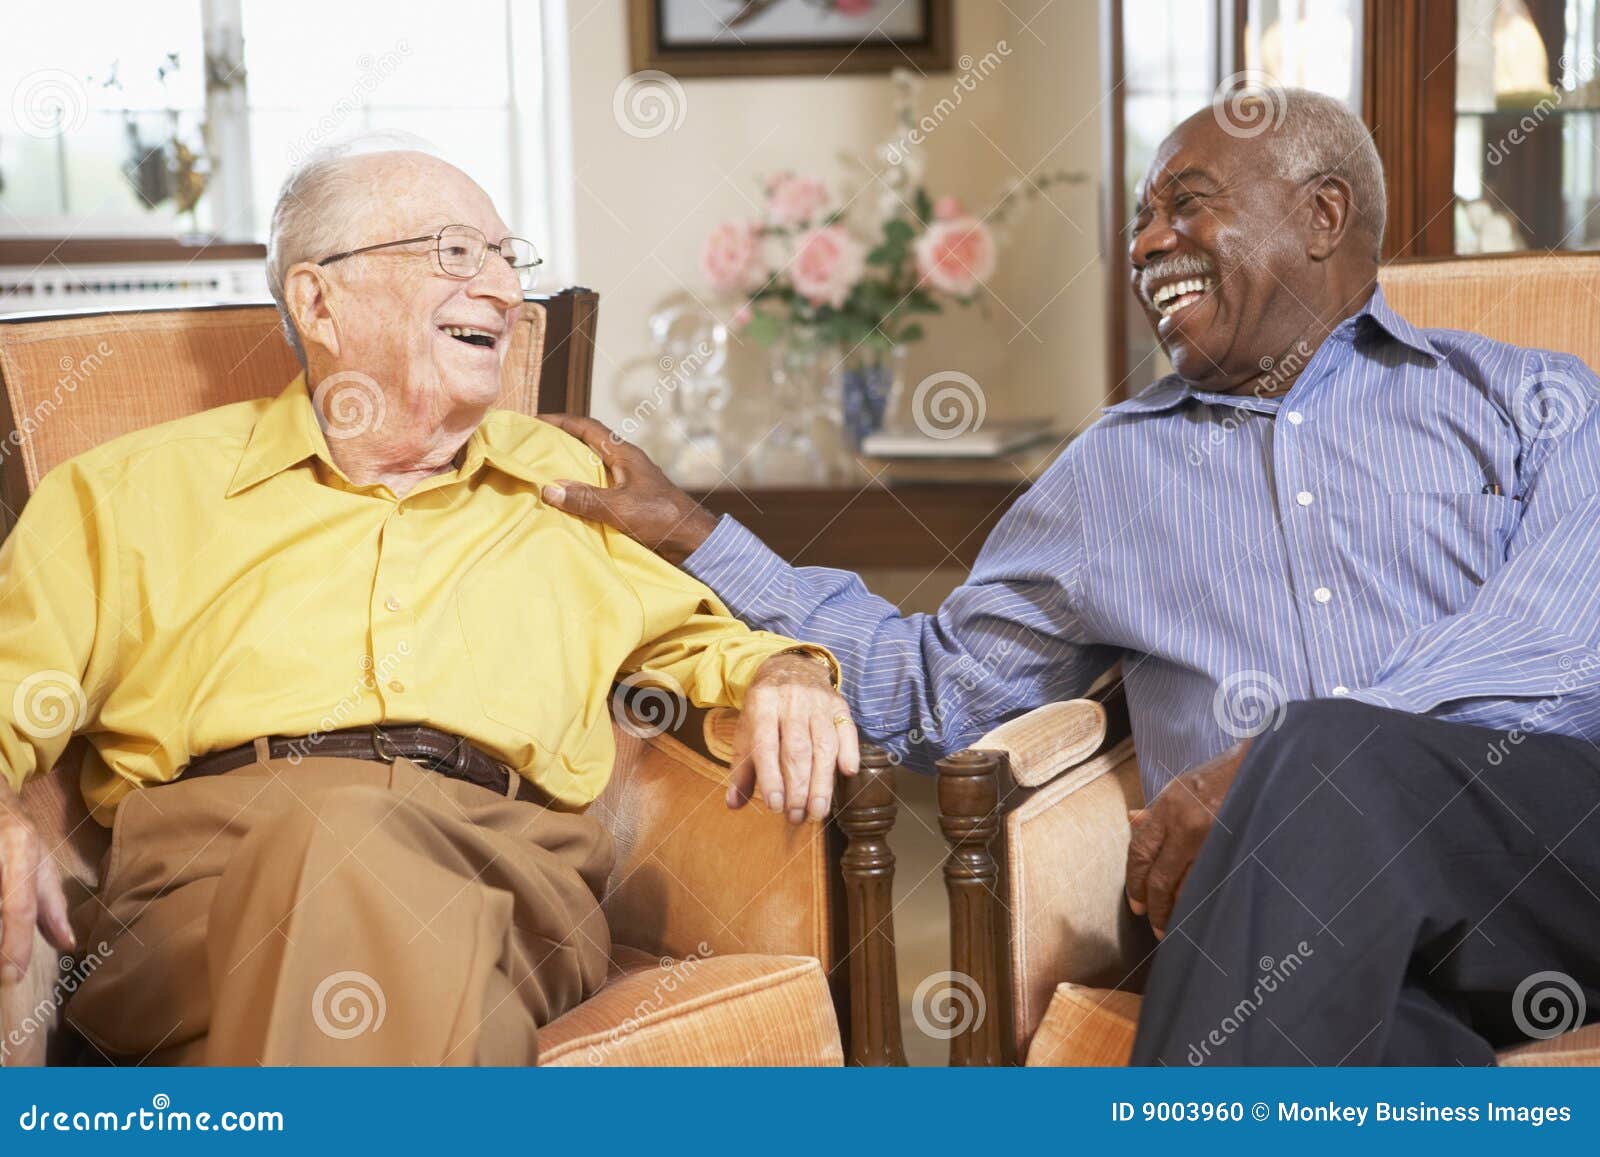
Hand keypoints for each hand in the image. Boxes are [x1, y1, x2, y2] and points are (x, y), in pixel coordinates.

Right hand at [0, 786, 74, 984]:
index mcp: (20, 851)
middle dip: (0, 943)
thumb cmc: (16, 836)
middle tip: (4, 966)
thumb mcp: (40, 863)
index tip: (11, 976)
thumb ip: (52, 906)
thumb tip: (68, 944)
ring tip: (5, 951)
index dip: (15, 944)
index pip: (19, 907)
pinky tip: (0, 929)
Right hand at [538, 414, 717, 562]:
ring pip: (591, 468)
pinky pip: (597, 489)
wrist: (693, 542)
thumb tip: (549, 489)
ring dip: (568, 468)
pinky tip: (565, 503)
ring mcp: (627, 482)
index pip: (588, 428)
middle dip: (559, 443)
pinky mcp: (628, 501)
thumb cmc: (663, 520)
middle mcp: (624, 464)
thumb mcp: (621, 509)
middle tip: (531, 448)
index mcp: (624, 455)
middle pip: (586, 445)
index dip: (560, 421)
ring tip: (540, 474)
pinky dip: (579, 491)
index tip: (534, 420)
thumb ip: (586, 499)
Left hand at [727, 654, 858, 823]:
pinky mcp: (839, 705)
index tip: (775, 805)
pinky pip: (847, 730)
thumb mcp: (747, 731)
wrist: (791, 667)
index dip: (771, 777)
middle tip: (797, 816)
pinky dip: (849, 751)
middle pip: (797, 749)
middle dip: (798, 788)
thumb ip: (742, 768)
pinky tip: (847, 773)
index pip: (766, 745)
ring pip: (823, 744)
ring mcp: (818, 703)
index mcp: (761, 706)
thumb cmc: (765, 709)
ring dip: (822, 781)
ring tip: (818, 811)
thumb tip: (733, 804)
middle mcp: (790, 702)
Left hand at [1125, 739, 1249, 937]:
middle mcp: (1186, 822)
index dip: (1134, 881)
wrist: (1264, 767)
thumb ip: (1157, 810)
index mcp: (1169, 805)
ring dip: (1178, 911)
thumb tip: (1132, 821)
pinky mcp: (1236, 848)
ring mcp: (1212, 838)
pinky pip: (1212, 884)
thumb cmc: (1223, 775)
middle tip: (1154, 924)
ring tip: (1175, 927)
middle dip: (1154, 906)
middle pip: (1160, 877)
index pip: (1140, 850)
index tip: (1136, 903)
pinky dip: (1202, 902)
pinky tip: (1200, 913)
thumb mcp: (1183, 785)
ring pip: (1186, 887)